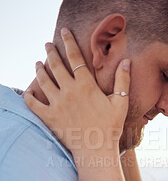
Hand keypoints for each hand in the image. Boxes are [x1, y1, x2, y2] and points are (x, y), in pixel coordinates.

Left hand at [24, 28, 129, 162]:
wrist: (96, 149)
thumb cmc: (111, 126)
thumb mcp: (121, 102)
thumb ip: (123, 80)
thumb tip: (127, 61)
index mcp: (86, 85)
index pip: (75, 57)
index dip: (69, 42)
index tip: (64, 31)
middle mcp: (69, 91)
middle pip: (56, 66)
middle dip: (51, 52)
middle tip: (47, 44)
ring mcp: (57, 104)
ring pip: (43, 81)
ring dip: (39, 70)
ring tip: (37, 63)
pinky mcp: (49, 117)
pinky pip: (34, 104)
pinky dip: (28, 97)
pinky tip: (27, 91)